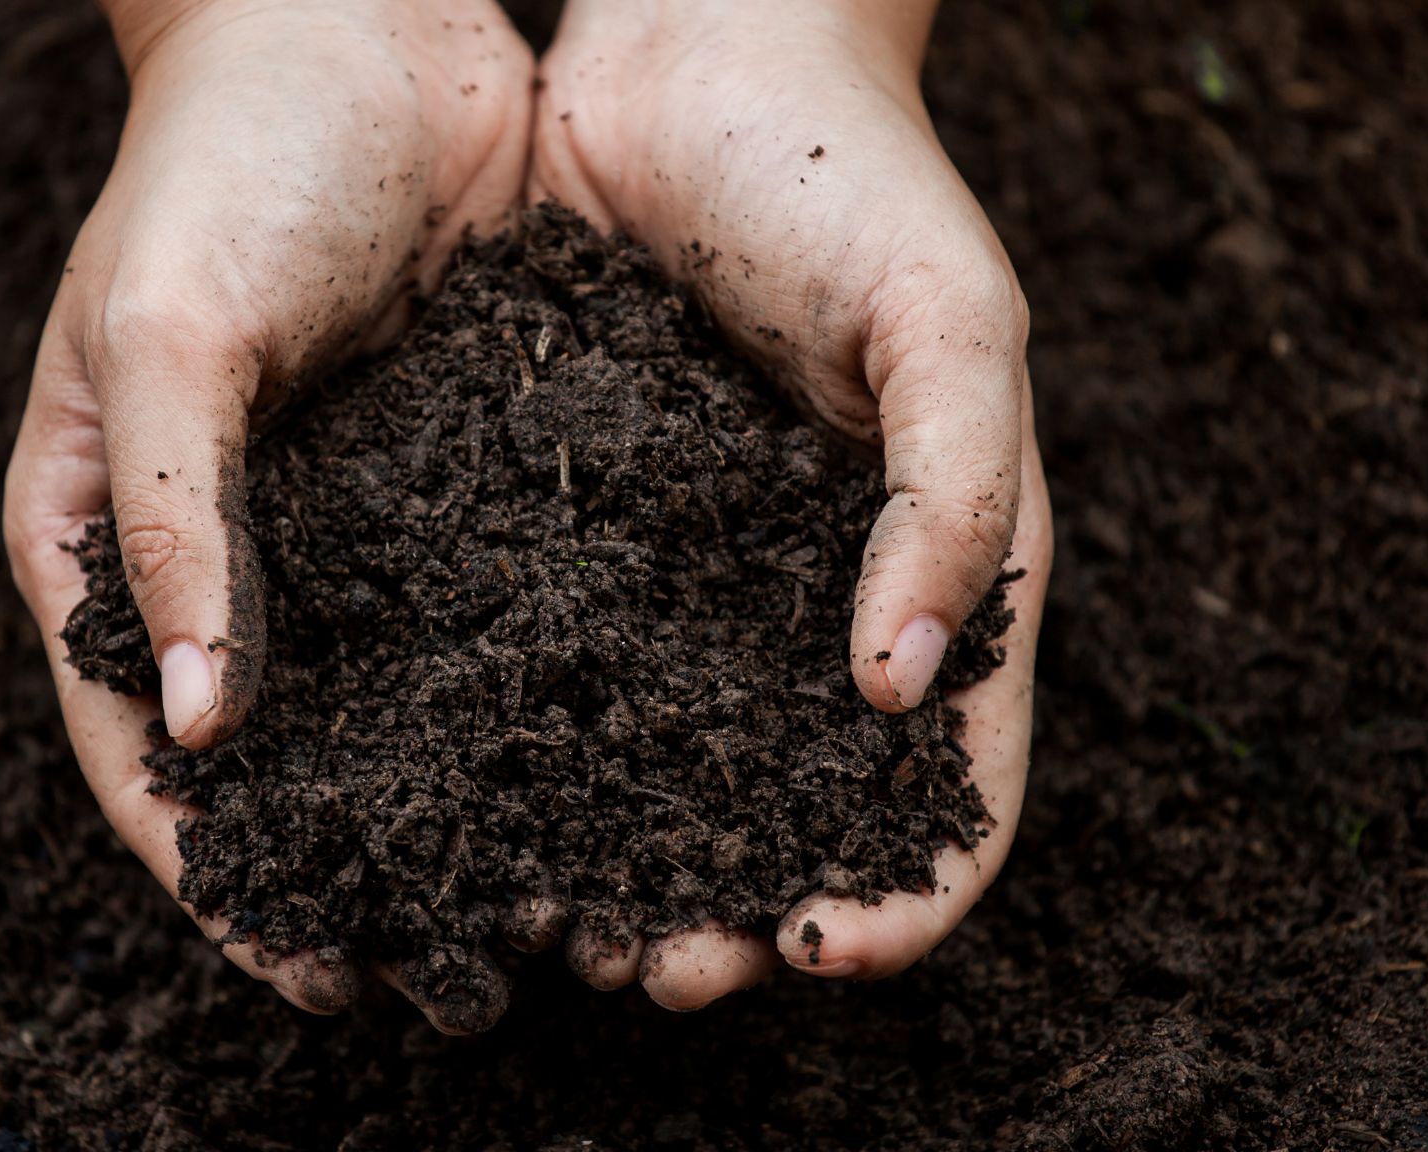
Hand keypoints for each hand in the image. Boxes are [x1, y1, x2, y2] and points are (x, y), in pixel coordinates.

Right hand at [2, 0, 531, 1027]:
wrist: (360, 20)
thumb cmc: (223, 158)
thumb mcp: (168, 332)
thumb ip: (177, 523)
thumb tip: (201, 728)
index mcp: (106, 530)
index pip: (139, 745)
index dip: (214, 871)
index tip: (302, 968)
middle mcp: (225, 548)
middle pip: (270, 752)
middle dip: (343, 866)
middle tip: (434, 976)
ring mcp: (341, 521)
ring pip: (386, 699)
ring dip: (448, 801)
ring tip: (533, 903)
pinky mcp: (450, 479)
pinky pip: (480, 610)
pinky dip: (523, 693)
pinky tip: (597, 761)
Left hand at [531, 0, 1053, 1006]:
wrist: (702, 47)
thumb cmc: (857, 177)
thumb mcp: (953, 325)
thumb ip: (954, 502)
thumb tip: (900, 694)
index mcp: (940, 571)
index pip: (954, 780)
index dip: (907, 887)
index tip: (823, 947)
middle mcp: (816, 596)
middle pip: (796, 802)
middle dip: (740, 906)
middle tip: (659, 972)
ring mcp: (698, 570)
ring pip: (669, 757)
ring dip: (626, 856)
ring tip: (556, 921)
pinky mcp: (586, 524)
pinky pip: (564, 656)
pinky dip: (535, 742)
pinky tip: (473, 790)